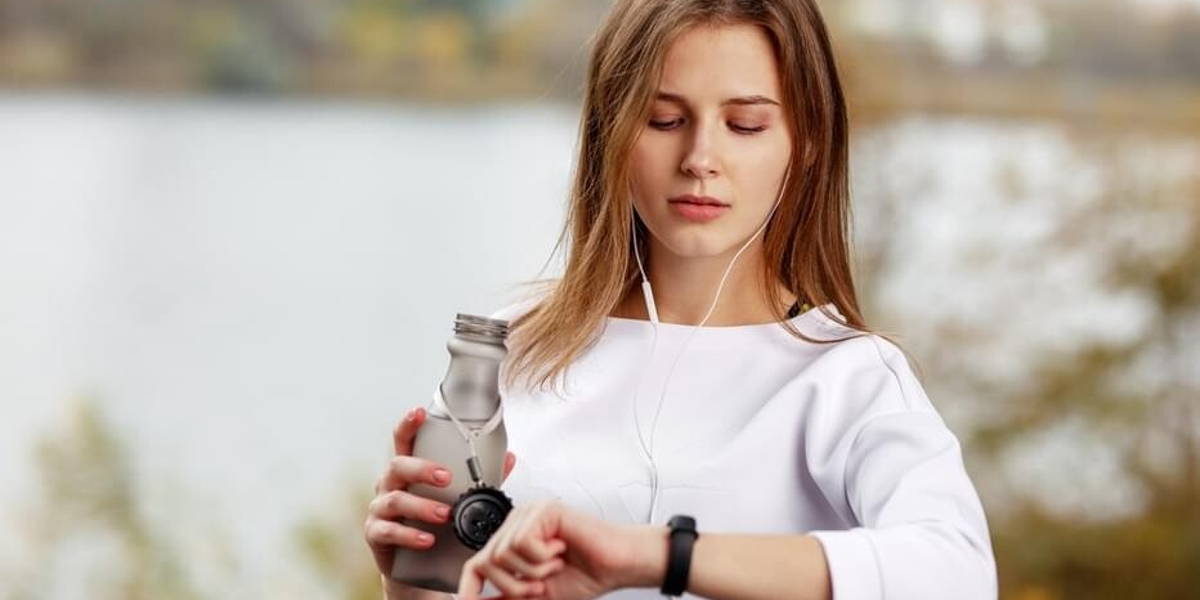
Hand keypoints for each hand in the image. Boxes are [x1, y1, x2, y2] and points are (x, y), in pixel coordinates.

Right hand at [365, 406, 517, 579]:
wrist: (414, 566)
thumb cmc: (433, 522)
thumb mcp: (455, 497)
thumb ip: (479, 479)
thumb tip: (509, 458)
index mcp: (407, 471)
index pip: (403, 441)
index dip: (408, 424)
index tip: (419, 412)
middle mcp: (389, 485)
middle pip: (397, 466)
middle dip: (421, 469)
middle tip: (446, 477)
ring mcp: (380, 509)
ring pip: (395, 500)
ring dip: (422, 506)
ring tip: (445, 514)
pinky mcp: (376, 534)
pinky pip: (388, 531)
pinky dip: (409, 535)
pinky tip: (428, 540)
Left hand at [456, 499, 638, 599]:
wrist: (617, 565)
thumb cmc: (586, 574)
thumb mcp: (536, 594)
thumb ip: (507, 598)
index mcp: (515, 541)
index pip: (478, 563)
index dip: (468, 587)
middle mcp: (519, 524)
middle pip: (487, 561)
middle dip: (514, 585)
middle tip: (541, 586)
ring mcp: (530, 513)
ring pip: (503, 553)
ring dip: (532, 572)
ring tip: (555, 566)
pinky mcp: (543, 510)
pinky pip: (522, 542)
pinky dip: (542, 557)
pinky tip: (561, 550)